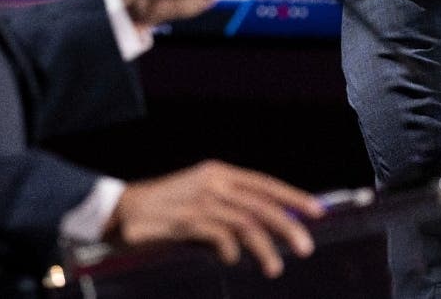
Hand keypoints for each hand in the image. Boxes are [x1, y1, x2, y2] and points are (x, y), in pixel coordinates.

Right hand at [105, 160, 324, 277]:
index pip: (265, 183)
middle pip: (261, 204)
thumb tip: (265, 227)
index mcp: (220, 172)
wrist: (124, 208)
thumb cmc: (166, 206)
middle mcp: (214, 182)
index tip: (317, 211)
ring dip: (265, 247)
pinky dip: (231, 251)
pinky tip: (233, 260)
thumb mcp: (202, 197)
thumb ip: (229, 207)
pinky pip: (220, 236)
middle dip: (288, 226)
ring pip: (246, 223)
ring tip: (275, 267)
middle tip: (306, 247)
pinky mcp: (186, 220)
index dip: (292, 197)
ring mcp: (201, 200)